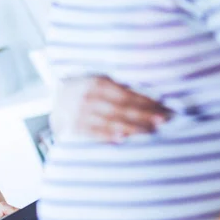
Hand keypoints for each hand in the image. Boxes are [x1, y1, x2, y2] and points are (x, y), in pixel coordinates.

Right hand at [50, 76, 171, 142]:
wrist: (55, 99)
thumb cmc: (85, 89)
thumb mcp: (99, 80)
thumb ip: (119, 87)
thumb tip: (150, 96)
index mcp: (97, 83)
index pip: (127, 94)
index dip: (146, 101)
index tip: (164, 107)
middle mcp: (88, 98)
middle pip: (122, 109)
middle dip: (145, 115)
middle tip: (164, 120)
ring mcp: (79, 114)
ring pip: (110, 122)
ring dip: (133, 128)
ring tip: (151, 132)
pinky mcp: (72, 128)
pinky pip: (93, 134)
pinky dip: (109, 137)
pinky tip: (123, 139)